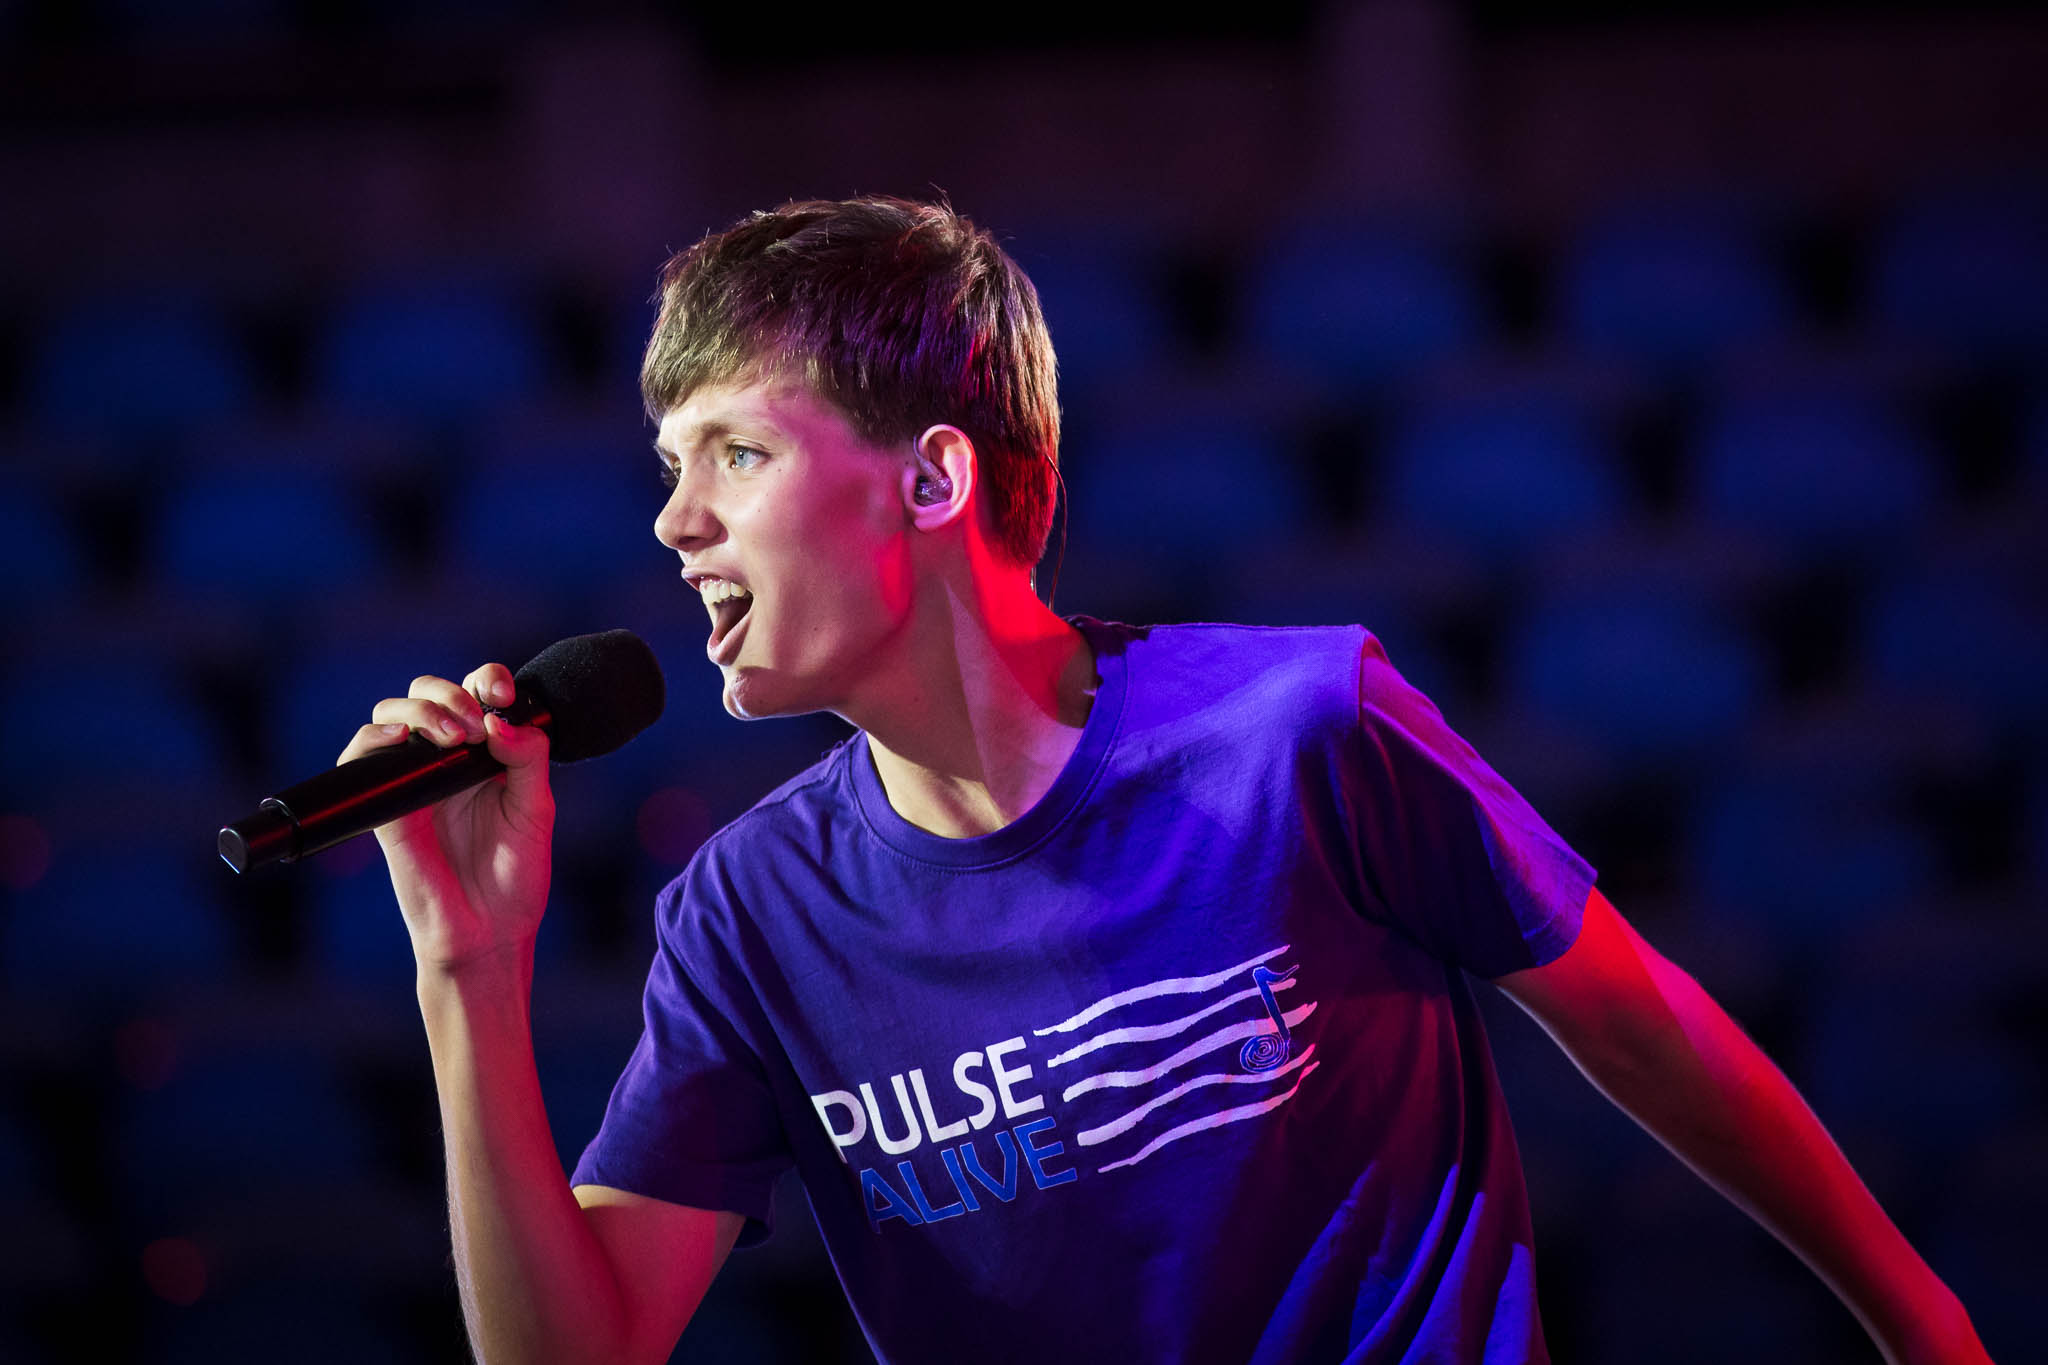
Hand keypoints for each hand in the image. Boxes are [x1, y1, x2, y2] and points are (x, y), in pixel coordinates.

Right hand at [337, 663, 554, 974]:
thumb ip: (527, 758)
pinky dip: (372, 738)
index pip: (477, 693)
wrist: (490, 931)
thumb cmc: (516, 875)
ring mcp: (413, 781)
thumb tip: (498, 721)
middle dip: (451, 693)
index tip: (505, 695)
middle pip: (429, 693)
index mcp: (486, 754)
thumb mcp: (536, 808)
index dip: (487, 679)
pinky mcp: (386, 807)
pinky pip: (361, 759)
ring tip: (453, 736)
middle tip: (475, 726)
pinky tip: (399, 739)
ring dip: (420, 710)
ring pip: (393, 715)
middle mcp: (446, 760)